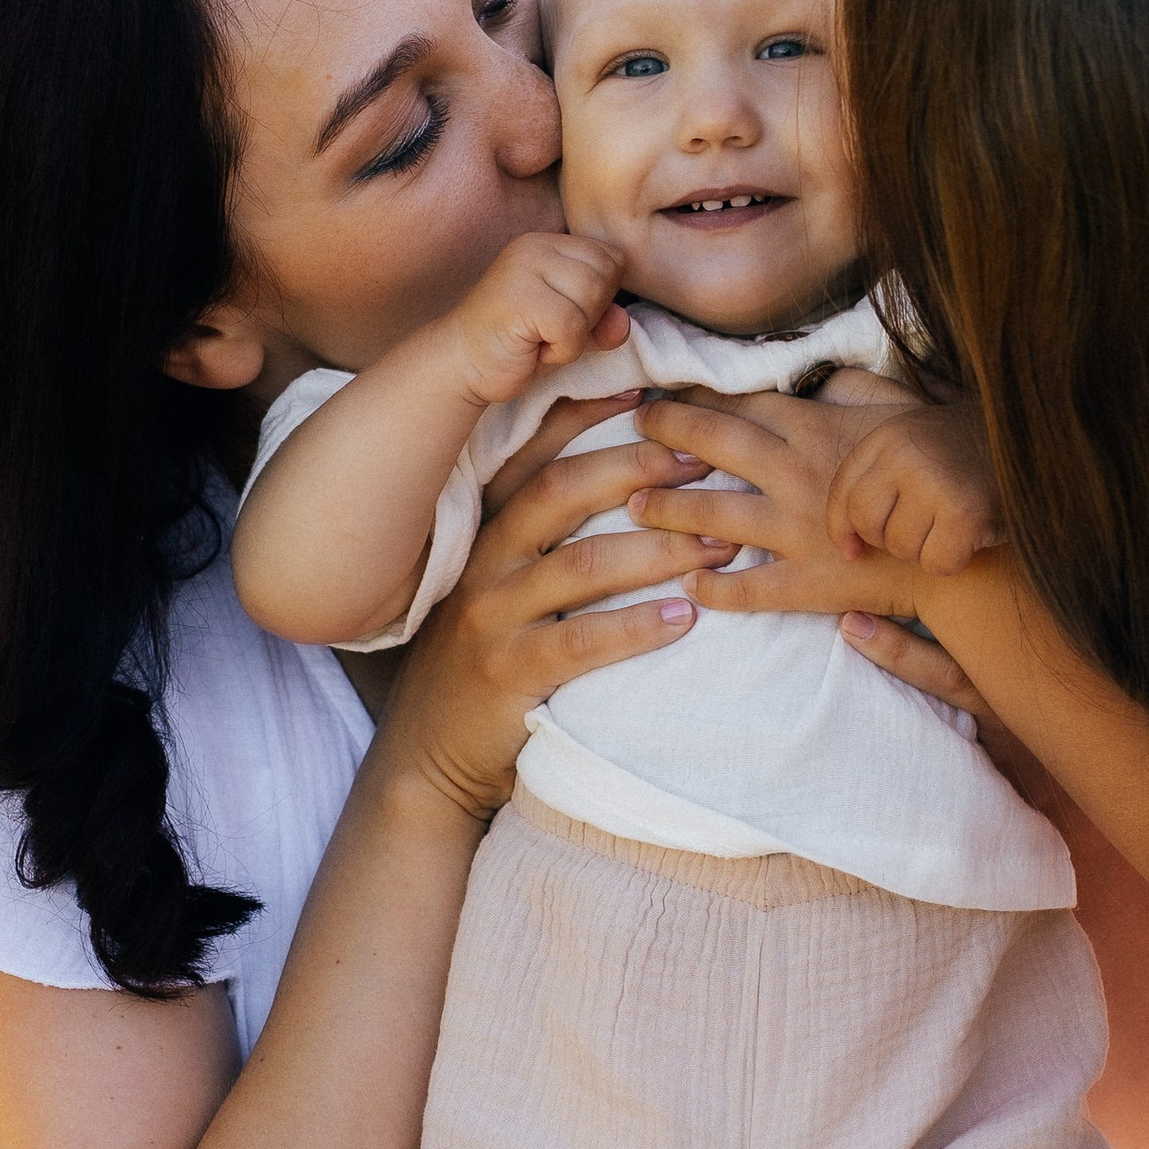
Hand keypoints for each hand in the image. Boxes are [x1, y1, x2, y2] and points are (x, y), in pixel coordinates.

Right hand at [383, 397, 721, 818]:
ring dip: (659, 550)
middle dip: (638, 470)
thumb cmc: (482, 659)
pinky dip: (637, 627)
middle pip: (561, 493)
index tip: (649, 395)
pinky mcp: (507, 673)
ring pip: (581, 564)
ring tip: (720, 546)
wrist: (429, 753)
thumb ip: (540, 541)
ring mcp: (490, 617)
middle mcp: (483, 561)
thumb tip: (625, 490)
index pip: (534, 454)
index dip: (587, 418)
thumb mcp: (498, 587)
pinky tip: (686, 619)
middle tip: (702, 465)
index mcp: (485, 530)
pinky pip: (581, 641)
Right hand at [445, 230, 626, 406]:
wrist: (461, 365)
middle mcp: (536, 246)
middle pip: (606, 275)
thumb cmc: (517, 345)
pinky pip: (573, 326)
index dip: (602, 296)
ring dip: (576, 335)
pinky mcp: (520, 298)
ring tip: (542, 339)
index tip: (567, 317)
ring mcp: (525, 268)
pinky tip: (534, 350)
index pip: (611, 257)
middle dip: (591, 315)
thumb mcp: (570, 330)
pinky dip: (563, 350)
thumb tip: (622, 321)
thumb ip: (601, 321)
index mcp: (549, 243)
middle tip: (552, 331)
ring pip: (593, 297)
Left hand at [633, 393, 985, 705]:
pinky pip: (752, 589)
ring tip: (634, 506)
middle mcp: (798, 475)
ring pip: (715, 515)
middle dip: (669, 432)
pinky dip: (718, 590)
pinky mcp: (809, 582)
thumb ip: (858, 389)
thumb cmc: (939, 472)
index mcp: (818, 431)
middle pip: (717, 446)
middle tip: (634, 428)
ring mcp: (799, 531)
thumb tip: (828, 375)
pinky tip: (690, 586)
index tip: (666, 392)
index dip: (700, 397)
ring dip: (669, 509)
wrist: (968, 545)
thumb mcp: (901, 414)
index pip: (744, 406)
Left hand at [829, 399, 999, 576]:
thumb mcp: (917, 447)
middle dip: (891, 539)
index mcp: (889, 436)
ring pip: (902, 548)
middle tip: (925, 528)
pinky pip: (936, 563)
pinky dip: (954, 560)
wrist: (1037, 442)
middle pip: (869, 525)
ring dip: (927, 548)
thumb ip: (876, 478)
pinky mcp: (966, 514)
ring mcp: (936, 483)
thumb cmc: (969, 455)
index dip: (844, 529)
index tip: (853, 550)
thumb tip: (848, 548)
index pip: (843, 495)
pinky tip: (972, 537)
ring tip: (952, 525)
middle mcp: (905, 454)